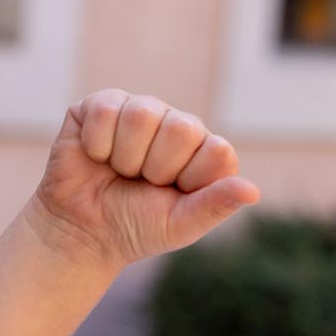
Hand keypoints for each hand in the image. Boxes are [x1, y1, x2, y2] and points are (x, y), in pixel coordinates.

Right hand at [28, 90, 259, 273]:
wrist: (82, 230)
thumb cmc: (138, 227)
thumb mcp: (181, 225)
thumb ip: (217, 205)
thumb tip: (254, 191)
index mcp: (207, 152)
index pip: (218, 150)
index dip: (191, 178)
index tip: (173, 193)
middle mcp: (179, 126)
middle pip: (181, 128)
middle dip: (156, 167)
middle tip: (143, 182)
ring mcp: (142, 111)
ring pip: (142, 115)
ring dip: (126, 157)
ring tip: (121, 171)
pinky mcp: (102, 105)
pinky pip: (106, 110)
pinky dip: (97, 145)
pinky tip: (97, 157)